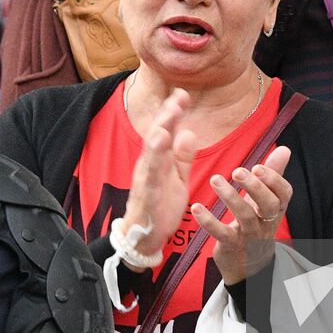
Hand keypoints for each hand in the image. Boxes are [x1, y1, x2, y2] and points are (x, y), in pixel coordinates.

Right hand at [122, 90, 196, 259]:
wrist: (143, 237)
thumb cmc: (160, 205)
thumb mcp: (177, 178)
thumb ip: (183, 157)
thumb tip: (189, 132)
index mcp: (158, 160)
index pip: (165, 131)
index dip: (172, 113)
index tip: (183, 94)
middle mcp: (149, 165)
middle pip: (157, 137)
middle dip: (166, 118)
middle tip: (176, 99)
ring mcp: (146, 180)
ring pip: (151, 156)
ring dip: (158, 139)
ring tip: (166, 122)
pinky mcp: (146, 197)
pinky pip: (150, 181)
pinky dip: (153, 167)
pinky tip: (159, 155)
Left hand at [191, 146, 292, 284]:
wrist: (249, 266)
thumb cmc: (257, 224)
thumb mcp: (267, 201)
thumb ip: (273, 175)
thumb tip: (285, 149)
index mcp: (276, 208)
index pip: (284, 193)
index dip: (274, 180)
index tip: (258, 167)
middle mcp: (266, 222)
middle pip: (268, 205)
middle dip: (254, 187)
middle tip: (237, 171)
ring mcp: (250, 236)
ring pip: (245, 217)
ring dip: (230, 197)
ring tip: (215, 179)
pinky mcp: (231, 246)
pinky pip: (222, 234)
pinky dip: (209, 221)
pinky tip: (196, 207)